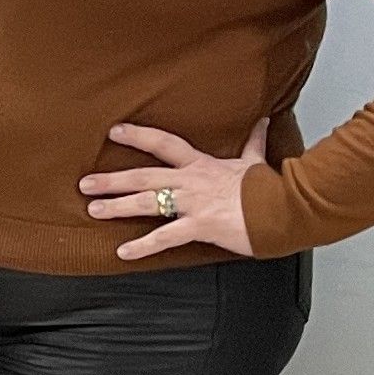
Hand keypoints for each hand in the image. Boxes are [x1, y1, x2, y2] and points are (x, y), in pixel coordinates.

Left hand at [82, 117, 266, 260]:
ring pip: (147, 203)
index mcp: (202, 165)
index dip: (138, 136)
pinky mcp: (201, 225)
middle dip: (112, 180)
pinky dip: (143, 246)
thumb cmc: (270, 188)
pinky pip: (165, 237)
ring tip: (93, 210)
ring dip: (117, 207)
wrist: (288, 208)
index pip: (164, 144)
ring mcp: (194, 203)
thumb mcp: (256, 161)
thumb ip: (253, 143)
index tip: (114, 132)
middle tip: (85, 183)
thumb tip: (263, 122)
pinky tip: (123, 252)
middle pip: (144, 176)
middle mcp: (191, 181)